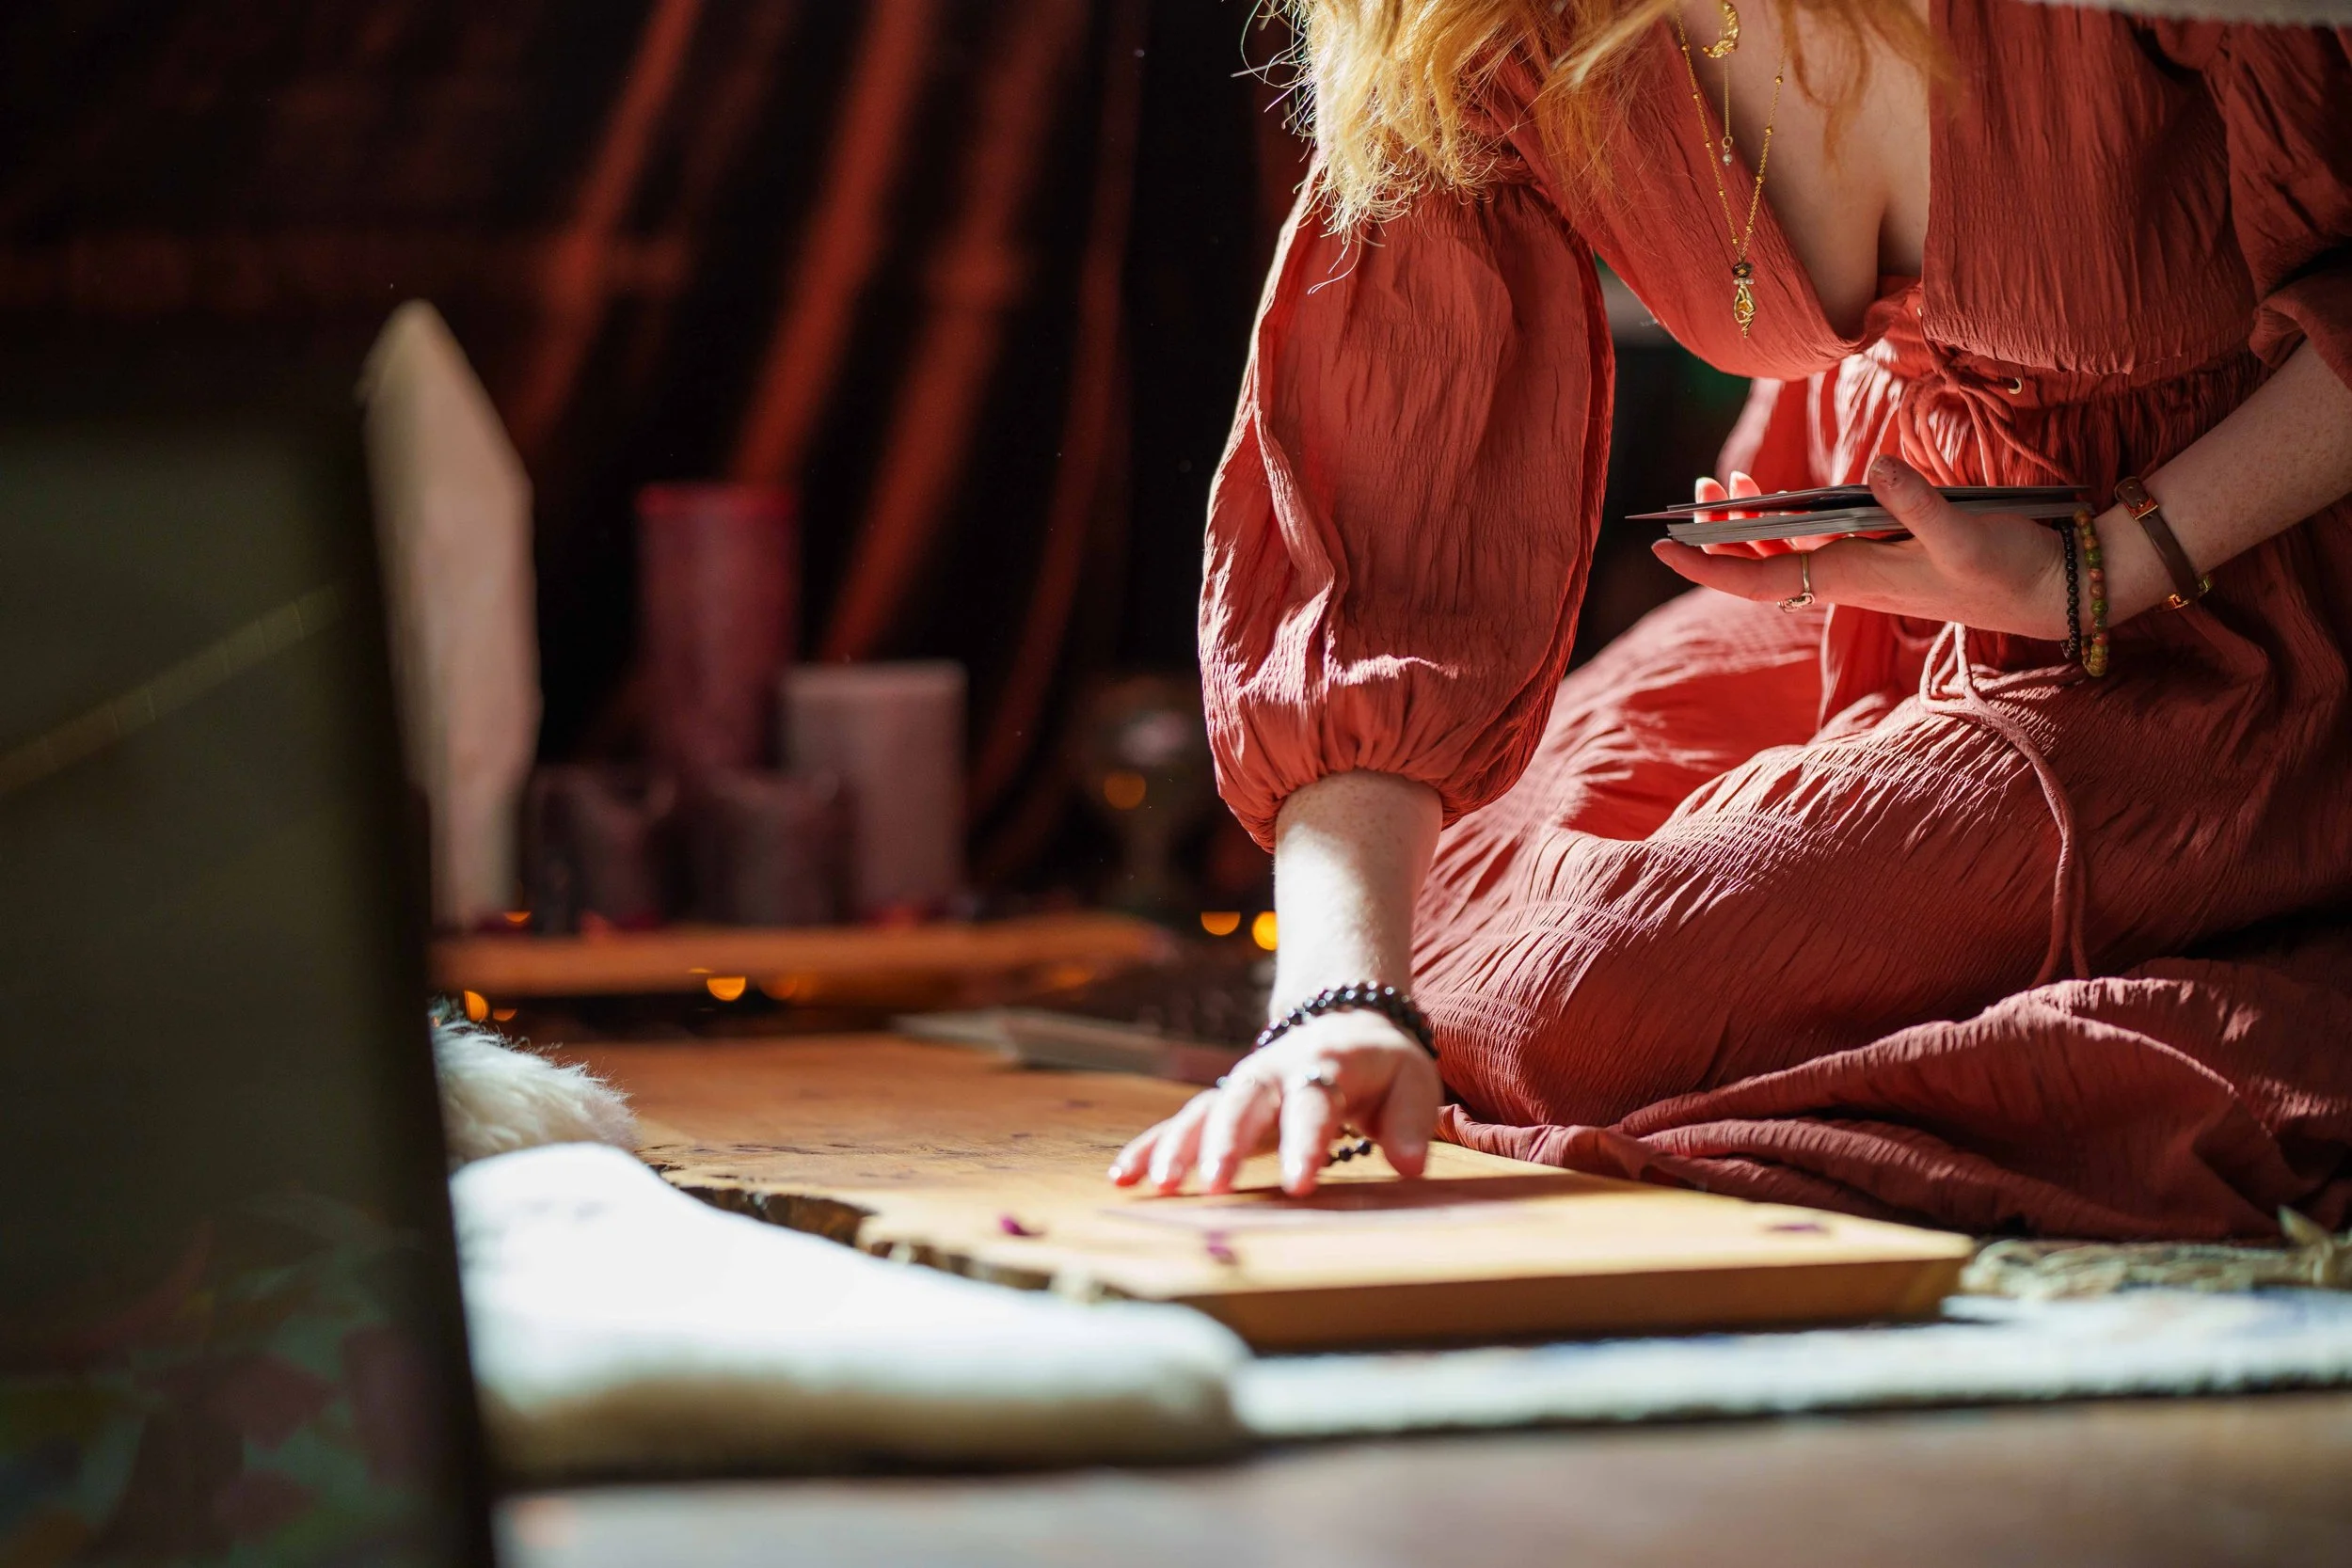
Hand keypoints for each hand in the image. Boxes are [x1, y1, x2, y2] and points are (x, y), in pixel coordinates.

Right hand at [1107, 1009, 1440, 1197]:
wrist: (1343, 1018)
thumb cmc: (1382, 1064)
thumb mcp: (1413, 1081)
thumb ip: (1411, 1122)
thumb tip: (1411, 1166)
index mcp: (1326, 1065)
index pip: (1313, 1103)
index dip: (1305, 1142)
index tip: (1299, 1185)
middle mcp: (1275, 1072)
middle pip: (1245, 1102)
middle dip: (1227, 1142)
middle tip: (1215, 1184)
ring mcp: (1242, 1086)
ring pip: (1204, 1111)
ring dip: (1179, 1144)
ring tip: (1158, 1184)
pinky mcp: (1222, 1104)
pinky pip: (1181, 1122)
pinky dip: (1151, 1145)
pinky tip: (1124, 1174)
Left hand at [1652, 455, 2072, 639]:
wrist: (2052, 590)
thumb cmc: (2008, 569)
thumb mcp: (1964, 535)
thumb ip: (1916, 503)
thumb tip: (1873, 467)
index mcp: (1849, 579)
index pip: (1756, 582)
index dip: (1706, 565)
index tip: (1663, 547)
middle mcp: (1847, 578)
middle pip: (1761, 564)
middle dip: (1720, 532)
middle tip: (1695, 488)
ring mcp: (1864, 568)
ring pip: (1788, 551)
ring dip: (1751, 522)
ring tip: (1726, 481)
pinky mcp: (1885, 556)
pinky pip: (1819, 541)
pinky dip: (1792, 517)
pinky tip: (1785, 496)